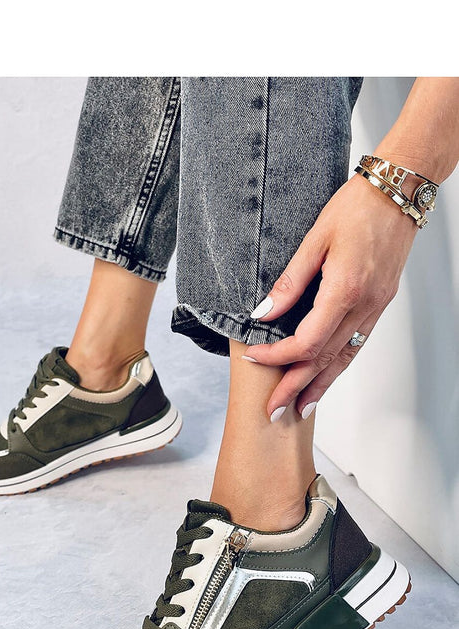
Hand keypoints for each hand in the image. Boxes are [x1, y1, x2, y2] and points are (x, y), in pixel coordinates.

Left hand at [243, 174, 417, 420]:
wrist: (398, 192)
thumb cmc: (356, 207)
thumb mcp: (314, 239)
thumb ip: (289, 282)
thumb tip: (264, 313)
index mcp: (344, 290)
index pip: (307, 341)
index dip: (278, 356)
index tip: (254, 357)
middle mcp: (364, 305)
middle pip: (325, 359)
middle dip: (296, 388)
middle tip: (275, 412)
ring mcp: (375, 307)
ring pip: (345, 357)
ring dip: (321, 386)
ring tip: (301, 408)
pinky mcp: (380, 304)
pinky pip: (357, 344)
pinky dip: (339, 366)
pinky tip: (327, 377)